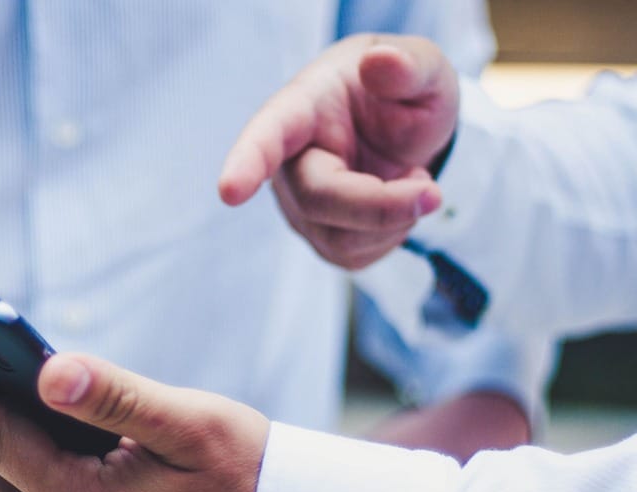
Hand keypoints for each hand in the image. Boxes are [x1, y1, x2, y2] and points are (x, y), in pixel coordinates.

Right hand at [218, 34, 458, 269]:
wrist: (404, 129)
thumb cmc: (402, 92)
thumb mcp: (423, 68)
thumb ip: (409, 65)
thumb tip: (381, 63)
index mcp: (302, 108)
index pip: (267, 135)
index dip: (247, 163)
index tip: (230, 191)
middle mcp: (288, 161)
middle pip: (318, 199)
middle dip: (380, 206)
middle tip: (433, 193)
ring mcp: (299, 205)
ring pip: (338, 238)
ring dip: (395, 219)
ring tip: (414, 179)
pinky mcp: (319, 237)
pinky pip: (354, 256)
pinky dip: (393, 235)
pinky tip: (397, 202)